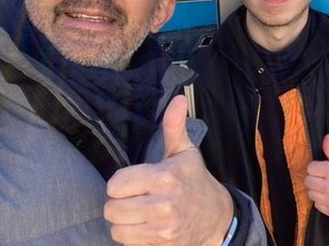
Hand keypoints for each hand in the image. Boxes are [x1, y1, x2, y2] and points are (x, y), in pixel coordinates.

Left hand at [104, 95, 232, 245]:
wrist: (216, 217)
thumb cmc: (195, 182)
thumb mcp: (185, 152)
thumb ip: (174, 126)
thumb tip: (178, 98)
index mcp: (165, 177)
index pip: (115, 184)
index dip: (120, 183)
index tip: (132, 182)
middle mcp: (163, 204)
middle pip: (112, 208)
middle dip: (119, 203)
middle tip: (134, 198)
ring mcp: (162, 227)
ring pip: (116, 228)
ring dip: (123, 222)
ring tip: (138, 213)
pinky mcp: (161, 244)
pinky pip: (126, 242)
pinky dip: (131, 236)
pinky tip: (144, 226)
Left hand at [304, 134, 328, 217]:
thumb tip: (327, 137)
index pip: (310, 168)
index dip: (315, 167)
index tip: (322, 169)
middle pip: (307, 181)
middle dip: (314, 178)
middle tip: (323, 178)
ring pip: (310, 193)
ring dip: (316, 190)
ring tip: (326, 186)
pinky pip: (316, 204)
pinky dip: (321, 200)